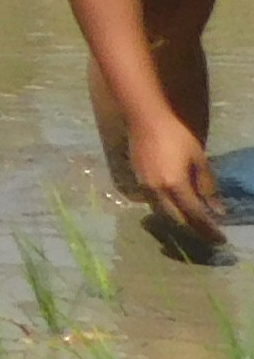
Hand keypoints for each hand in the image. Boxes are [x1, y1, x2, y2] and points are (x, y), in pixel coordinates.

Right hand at [122, 101, 229, 242]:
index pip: (195, 215)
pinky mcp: (138, 181)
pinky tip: (176, 210)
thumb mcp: (199, 159)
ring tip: (194, 227)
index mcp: (175, 185)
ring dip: (180, 223)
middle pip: (177, 220)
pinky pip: (154, 205)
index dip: (209, 230)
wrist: (145, 118)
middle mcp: (158, 191)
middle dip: (195, 231)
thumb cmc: (176, 135)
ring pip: (163, 215)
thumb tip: (218, 211)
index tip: (221, 240)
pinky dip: (167, 212)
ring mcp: (145, 187)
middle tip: (209, 237)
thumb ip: (208, 187)